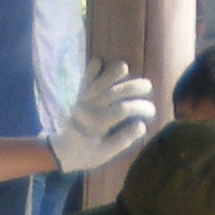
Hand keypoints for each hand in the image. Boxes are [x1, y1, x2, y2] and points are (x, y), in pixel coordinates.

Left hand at [50, 58, 156, 173]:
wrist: (62, 150)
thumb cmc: (87, 154)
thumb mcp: (106, 153)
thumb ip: (123, 140)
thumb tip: (141, 126)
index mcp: (97, 125)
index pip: (122, 110)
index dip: (139, 107)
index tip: (151, 111)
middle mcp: (89, 109)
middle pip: (113, 93)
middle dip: (132, 87)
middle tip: (148, 86)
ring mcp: (83, 101)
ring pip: (99, 83)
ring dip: (112, 73)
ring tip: (125, 67)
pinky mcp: (79, 97)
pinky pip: (84, 81)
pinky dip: (90, 70)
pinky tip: (99, 61)